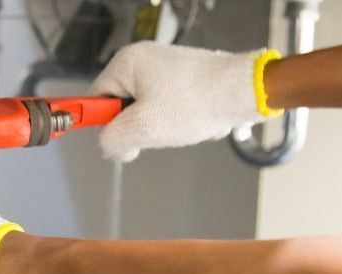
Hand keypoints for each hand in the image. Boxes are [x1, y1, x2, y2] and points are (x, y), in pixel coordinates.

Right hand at [91, 42, 267, 161]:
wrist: (245, 91)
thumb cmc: (193, 105)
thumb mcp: (143, 128)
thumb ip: (111, 140)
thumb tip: (110, 146)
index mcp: (127, 62)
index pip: (96, 99)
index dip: (104, 124)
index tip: (121, 140)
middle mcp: (144, 59)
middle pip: (123, 106)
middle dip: (140, 127)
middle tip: (159, 133)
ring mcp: (167, 67)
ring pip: (149, 111)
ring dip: (164, 127)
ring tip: (183, 126)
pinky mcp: (186, 78)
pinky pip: (170, 107)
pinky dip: (181, 120)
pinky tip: (197, 121)